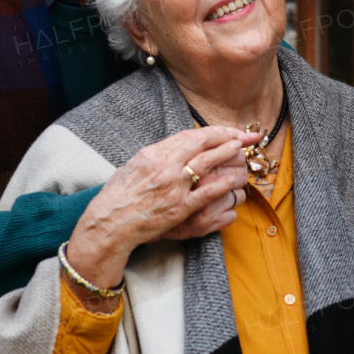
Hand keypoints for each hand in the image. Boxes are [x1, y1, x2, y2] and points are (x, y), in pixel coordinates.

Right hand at [66, 126, 254, 286]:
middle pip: (203, 144)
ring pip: (208, 164)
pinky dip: (222, 185)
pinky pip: (207, 193)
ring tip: (240, 151)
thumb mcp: (134, 165)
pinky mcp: (179, 208)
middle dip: (227, 137)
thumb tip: (177, 146)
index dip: (214, 131)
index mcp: (154, 153)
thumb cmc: (118, 196)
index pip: (190, 135)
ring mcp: (173, 187)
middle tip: (244, 136)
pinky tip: (233, 180)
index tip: (228, 130)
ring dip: (228, 155)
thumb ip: (157, 155)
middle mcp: (165, 166)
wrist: (110, 222)